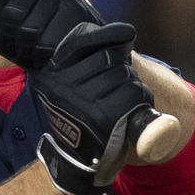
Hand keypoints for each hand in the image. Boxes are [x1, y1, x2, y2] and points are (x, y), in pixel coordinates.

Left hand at [0, 0, 118, 70]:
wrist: (88, 47)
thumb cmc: (47, 37)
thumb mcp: (19, 25)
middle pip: (10, 15)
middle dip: (9, 41)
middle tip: (19, 52)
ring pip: (27, 30)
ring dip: (27, 51)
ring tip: (35, 54)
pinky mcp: (74, 10)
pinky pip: (46, 41)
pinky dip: (44, 56)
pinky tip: (50, 55)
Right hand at [28, 21, 152, 194]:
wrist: (77, 162)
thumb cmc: (80, 119)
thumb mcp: (74, 85)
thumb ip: (90, 57)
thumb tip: (126, 33)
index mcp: (52, 73)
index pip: (84, 40)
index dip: (108, 36)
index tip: (126, 35)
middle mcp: (63, 85)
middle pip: (109, 58)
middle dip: (122, 73)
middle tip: (116, 94)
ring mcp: (82, 101)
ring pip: (126, 76)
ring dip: (134, 89)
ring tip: (121, 107)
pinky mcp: (103, 117)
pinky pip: (134, 95)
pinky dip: (141, 103)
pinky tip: (130, 115)